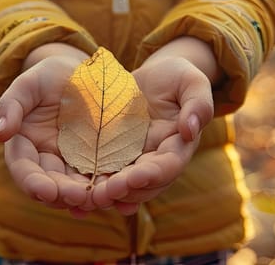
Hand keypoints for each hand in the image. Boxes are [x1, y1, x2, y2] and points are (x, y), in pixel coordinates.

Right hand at [0, 51, 95, 215]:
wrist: (82, 72)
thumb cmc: (49, 76)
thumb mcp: (28, 84)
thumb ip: (11, 106)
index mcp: (25, 145)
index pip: (24, 168)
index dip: (33, 183)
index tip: (46, 191)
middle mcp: (48, 159)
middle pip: (52, 184)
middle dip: (63, 194)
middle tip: (78, 197)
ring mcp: (74, 162)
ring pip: (76, 186)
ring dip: (86, 196)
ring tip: (96, 198)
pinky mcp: (98, 159)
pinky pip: (102, 176)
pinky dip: (106, 186)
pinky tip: (116, 191)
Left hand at [92, 49, 215, 214]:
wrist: (150, 78)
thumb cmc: (176, 77)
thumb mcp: (191, 82)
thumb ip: (198, 103)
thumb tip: (191, 129)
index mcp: (178, 146)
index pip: (169, 165)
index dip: (153, 174)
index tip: (136, 176)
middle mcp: (156, 160)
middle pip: (143, 184)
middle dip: (125, 190)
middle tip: (105, 193)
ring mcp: (133, 161)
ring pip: (122, 186)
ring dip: (107, 194)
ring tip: (89, 197)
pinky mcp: (112, 156)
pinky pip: (102, 174)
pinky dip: (92, 186)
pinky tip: (76, 194)